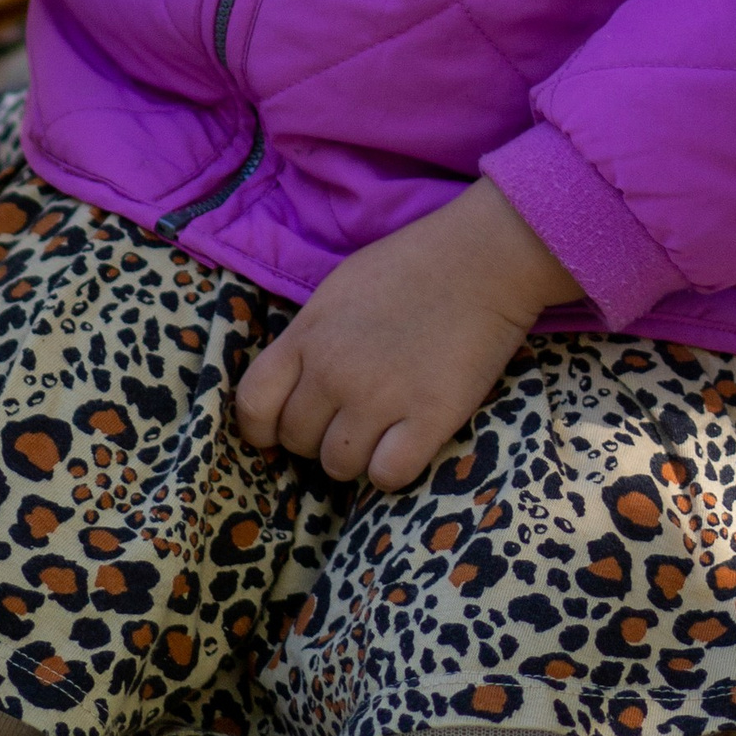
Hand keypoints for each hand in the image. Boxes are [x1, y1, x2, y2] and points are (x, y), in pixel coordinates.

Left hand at [234, 179, 582, 492]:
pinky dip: (393, 468)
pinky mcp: (427, 419)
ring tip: (382, 428)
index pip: (252, 405)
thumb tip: (296, 381)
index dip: (262, 427)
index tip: (281, 428)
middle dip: (317, 437)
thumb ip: (309, 338)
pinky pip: (386, 477)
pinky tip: (408, 441)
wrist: (483, 258)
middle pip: (297, 441)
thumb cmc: (412, 265)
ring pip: (339, 466)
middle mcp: (333, 372)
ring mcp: (379, 398)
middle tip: (350, 417)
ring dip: (356, 455)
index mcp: (307, 335)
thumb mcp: (339, 289)